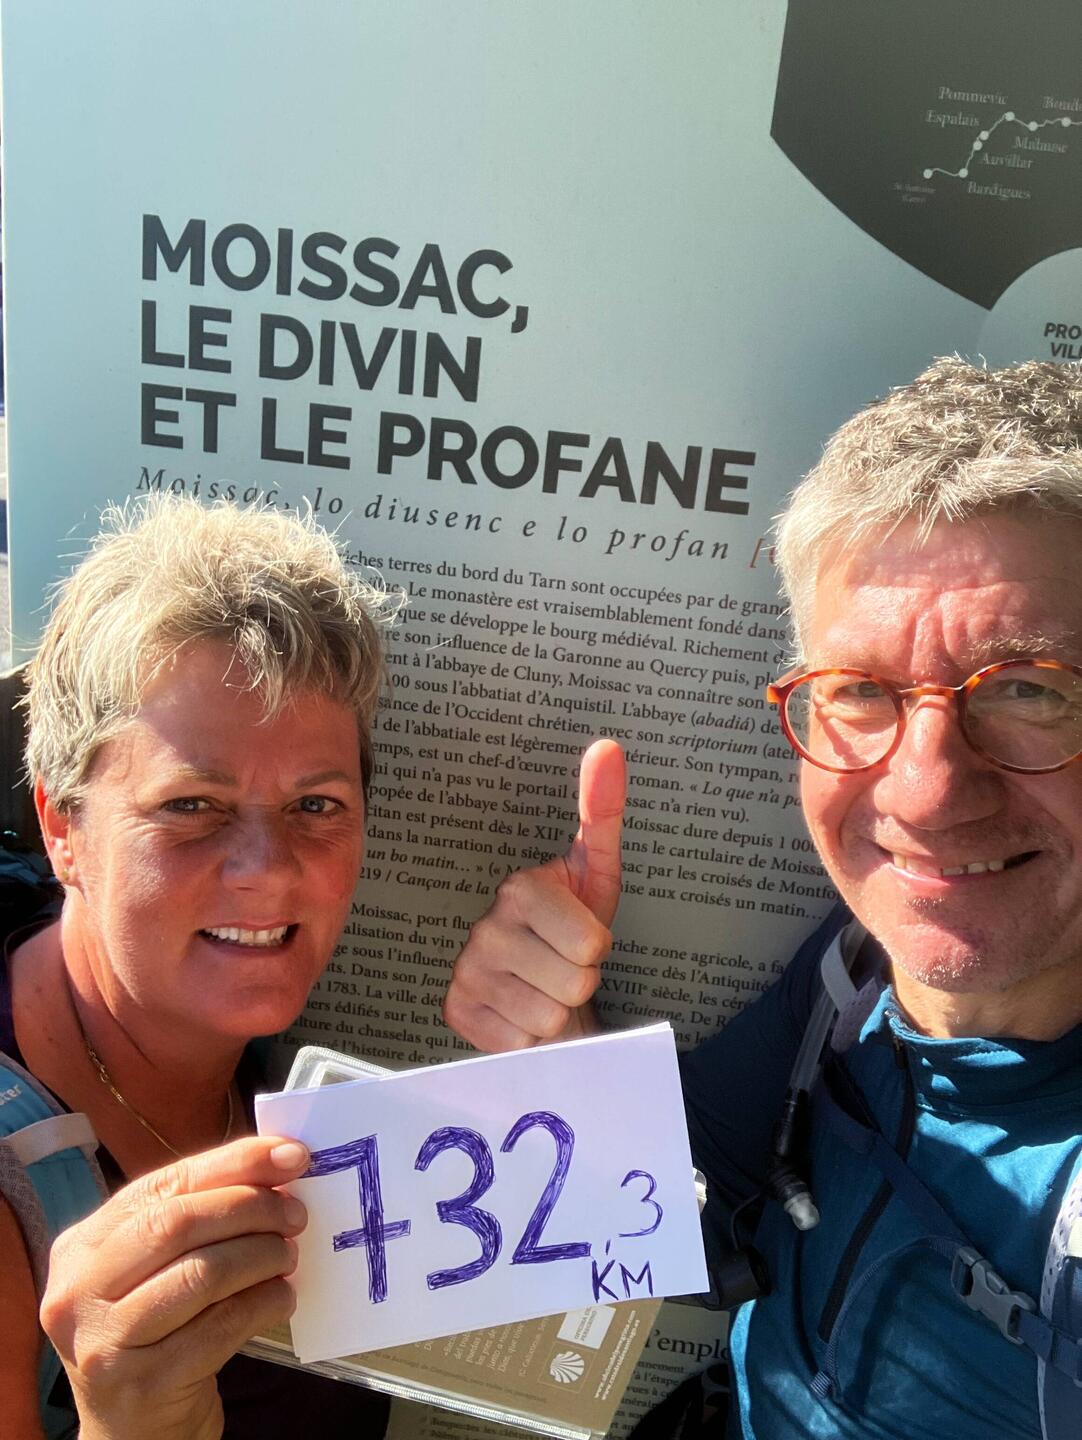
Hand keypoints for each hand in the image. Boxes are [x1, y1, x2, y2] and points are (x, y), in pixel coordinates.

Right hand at [39, 1137, 309, 1439]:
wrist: (134, 1430)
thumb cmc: (156, 1331)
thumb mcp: (155, 1268)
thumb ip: (198, 1217)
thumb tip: (278, 1164)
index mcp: (81, 1246)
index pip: (165, 1184)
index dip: (234, 1163)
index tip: (290, 1156)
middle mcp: (78, 1291)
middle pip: (178, 1224)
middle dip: (250, 1209)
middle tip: (295, 1215)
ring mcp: (105, 1342)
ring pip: (201, 1274)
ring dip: (261, 1256)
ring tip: (287, 1256)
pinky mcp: (142, 1385)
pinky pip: (220, 1327)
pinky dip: (263, 1304)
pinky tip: (281, 1297)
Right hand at [443, 738, 625, 1051]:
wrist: (543, 985)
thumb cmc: (574, 931)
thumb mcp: (597, 873)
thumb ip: (604, 811)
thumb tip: (608, 748)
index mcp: (521, 888)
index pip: (592, 944)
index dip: (598, 950)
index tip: (581, 938)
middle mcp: (485, 925)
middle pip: (574, 984)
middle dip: (581, 982)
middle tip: (565, 967)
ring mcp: (467, 970)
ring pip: (548, 1018)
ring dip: (557, 1012)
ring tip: (546, 988)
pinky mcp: (456, 1011)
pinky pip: (519, 1045)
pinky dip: (529, 1039)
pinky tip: (521, 1011)